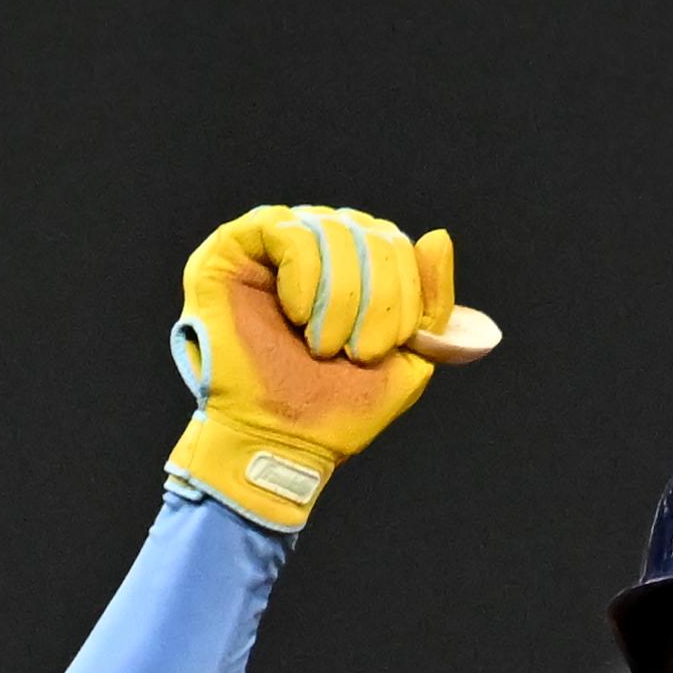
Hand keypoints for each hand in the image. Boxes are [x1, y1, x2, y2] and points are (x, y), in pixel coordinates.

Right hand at [167, 205, 484, 530]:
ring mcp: (274, 244)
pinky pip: (288, 229)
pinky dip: (304, 276)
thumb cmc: (337, 409)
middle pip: (370, 234)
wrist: (276, 444)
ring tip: (321, 346)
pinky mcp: (234, 247)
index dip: (404, 294)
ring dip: (340, 297)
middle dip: (375, 299)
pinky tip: (295, 315)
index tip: (379, 350)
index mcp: (356, 269)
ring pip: (333, 229)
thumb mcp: (408, 359)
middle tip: (354, 352)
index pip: (397, 245)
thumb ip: (430, 302)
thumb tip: (439, 236)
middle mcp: (317, 246)